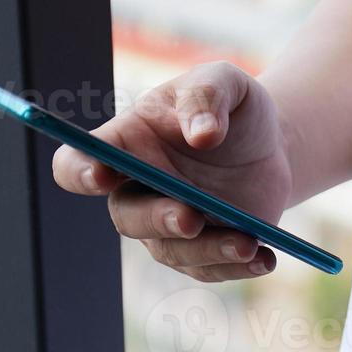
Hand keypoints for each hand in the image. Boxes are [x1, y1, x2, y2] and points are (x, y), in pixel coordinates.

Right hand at [51, 61, 294, 281]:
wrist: (273, 146)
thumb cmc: (234, 109)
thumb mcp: (226, 83)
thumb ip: (207, 97)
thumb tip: (202, 135)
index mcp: (126, 144)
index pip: (78, 163)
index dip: (81, 172)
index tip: (103, 175)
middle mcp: (137, 190)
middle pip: (126, 217)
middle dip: (156, 220)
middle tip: (190, 216)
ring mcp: (167, 225)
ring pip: (171, 251)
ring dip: (207, 250)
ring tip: (247, 243)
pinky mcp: (201, 250)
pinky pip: (209, 268)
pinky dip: (237, 267)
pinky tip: (265, 259)